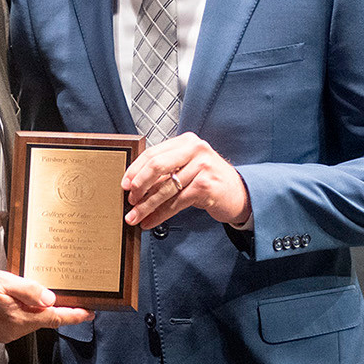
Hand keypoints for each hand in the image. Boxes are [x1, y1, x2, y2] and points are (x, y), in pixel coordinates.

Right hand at [0, 268, 92, 342]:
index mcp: (21, 318)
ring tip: (32, 292)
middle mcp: (16, 329)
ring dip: (36, 309)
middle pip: (44, 319)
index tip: (88, 313)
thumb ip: (28, 290)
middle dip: (56, 309)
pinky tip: (14, 300)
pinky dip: (22, 312)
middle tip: (65, 296)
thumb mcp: (2, 282)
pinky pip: (18, 322)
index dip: (74, 315)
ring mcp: (7, 333)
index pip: (55, 318)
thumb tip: (50, 299)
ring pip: (30, 320)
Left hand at [123, 132, 249, 229]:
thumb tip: (134, 184)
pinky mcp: (206, 186)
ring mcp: (202, 167)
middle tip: (129, 199)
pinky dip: (160, 215)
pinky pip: (175, 203)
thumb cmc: (209, 180)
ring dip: (146, 206)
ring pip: (165, 189)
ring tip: (134, 217)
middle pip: (156, 166)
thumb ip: (167, 169)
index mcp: (186, 142)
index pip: (153, 153)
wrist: (240, 193)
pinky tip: (150, 221)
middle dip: (139, 185)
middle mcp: (195, 150)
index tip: (124, 184)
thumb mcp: (188, 167)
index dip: (135, 169)